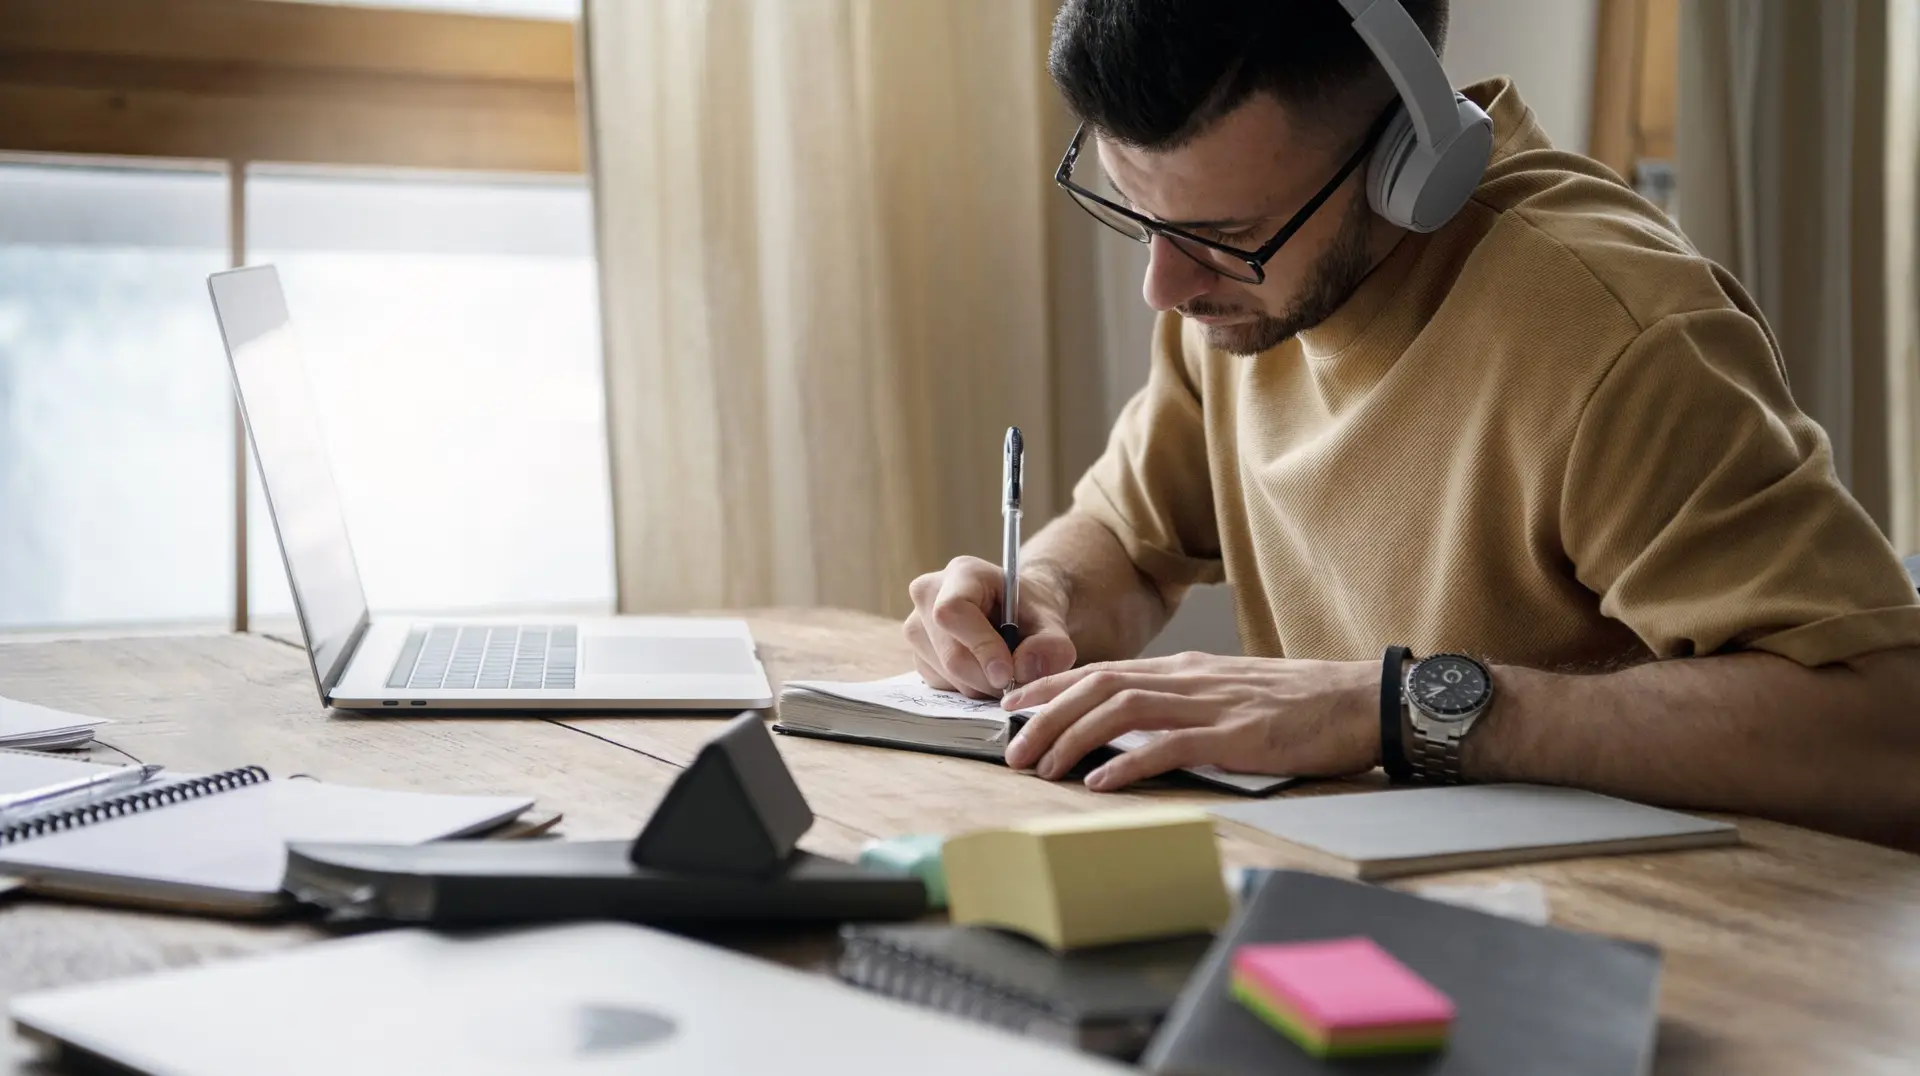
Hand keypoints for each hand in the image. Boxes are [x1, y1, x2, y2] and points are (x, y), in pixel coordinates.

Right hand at [903, 557, 1076, 697]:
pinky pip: (939, 684)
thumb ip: (1050, 646)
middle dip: (986, 678)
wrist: (1018, 614)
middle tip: (1014, 683)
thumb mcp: (1052, 623)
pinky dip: (966, 687)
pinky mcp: (917, 652)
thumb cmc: (1031, 612)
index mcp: (962, 573)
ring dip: (979, 685)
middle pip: (949, 652)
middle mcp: (928, 594)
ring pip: (944, 673)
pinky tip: (983, 670)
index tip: (1008, 674)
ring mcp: (916, 624)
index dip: (980, 647)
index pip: (953, 612)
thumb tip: (1023, 670)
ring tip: (1002, 670)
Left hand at [1001, 652, 1377, 789]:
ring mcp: (1211, 704)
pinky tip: (1100, 782)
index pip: (1103, 670)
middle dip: (1046, 716)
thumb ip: (1184, 702)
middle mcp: (1189, 679)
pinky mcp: (1236, 735)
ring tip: (1042, 766)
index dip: (1051, 687)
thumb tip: (1137, 723)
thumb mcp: (1230, 692)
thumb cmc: (1301, 704)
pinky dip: (1128, 762)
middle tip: (1011, 748)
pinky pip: (1169, 745)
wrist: (1362, 700)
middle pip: (1098, 687)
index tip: (1013, 706)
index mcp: (1186, 670)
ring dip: (1073, 738)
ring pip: (1121, 711)